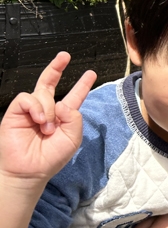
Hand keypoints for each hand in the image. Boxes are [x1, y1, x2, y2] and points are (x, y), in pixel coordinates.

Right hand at [0, 52, 96, 185]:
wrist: (29, 170)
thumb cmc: (50, 158)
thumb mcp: (72, 138)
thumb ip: (75, 118)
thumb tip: (63, 103)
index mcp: (63, 116)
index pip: (74, 96)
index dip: (82, 84)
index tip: (91, 73)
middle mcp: (47, 110)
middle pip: (50, 82)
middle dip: (57, 67)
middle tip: (65, 56)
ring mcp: (31, 110)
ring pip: (42, 93)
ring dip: (48, 110)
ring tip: (47, 128)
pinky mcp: (16, 112)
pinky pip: (27, 98)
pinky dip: (36, 107)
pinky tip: (39, 120)